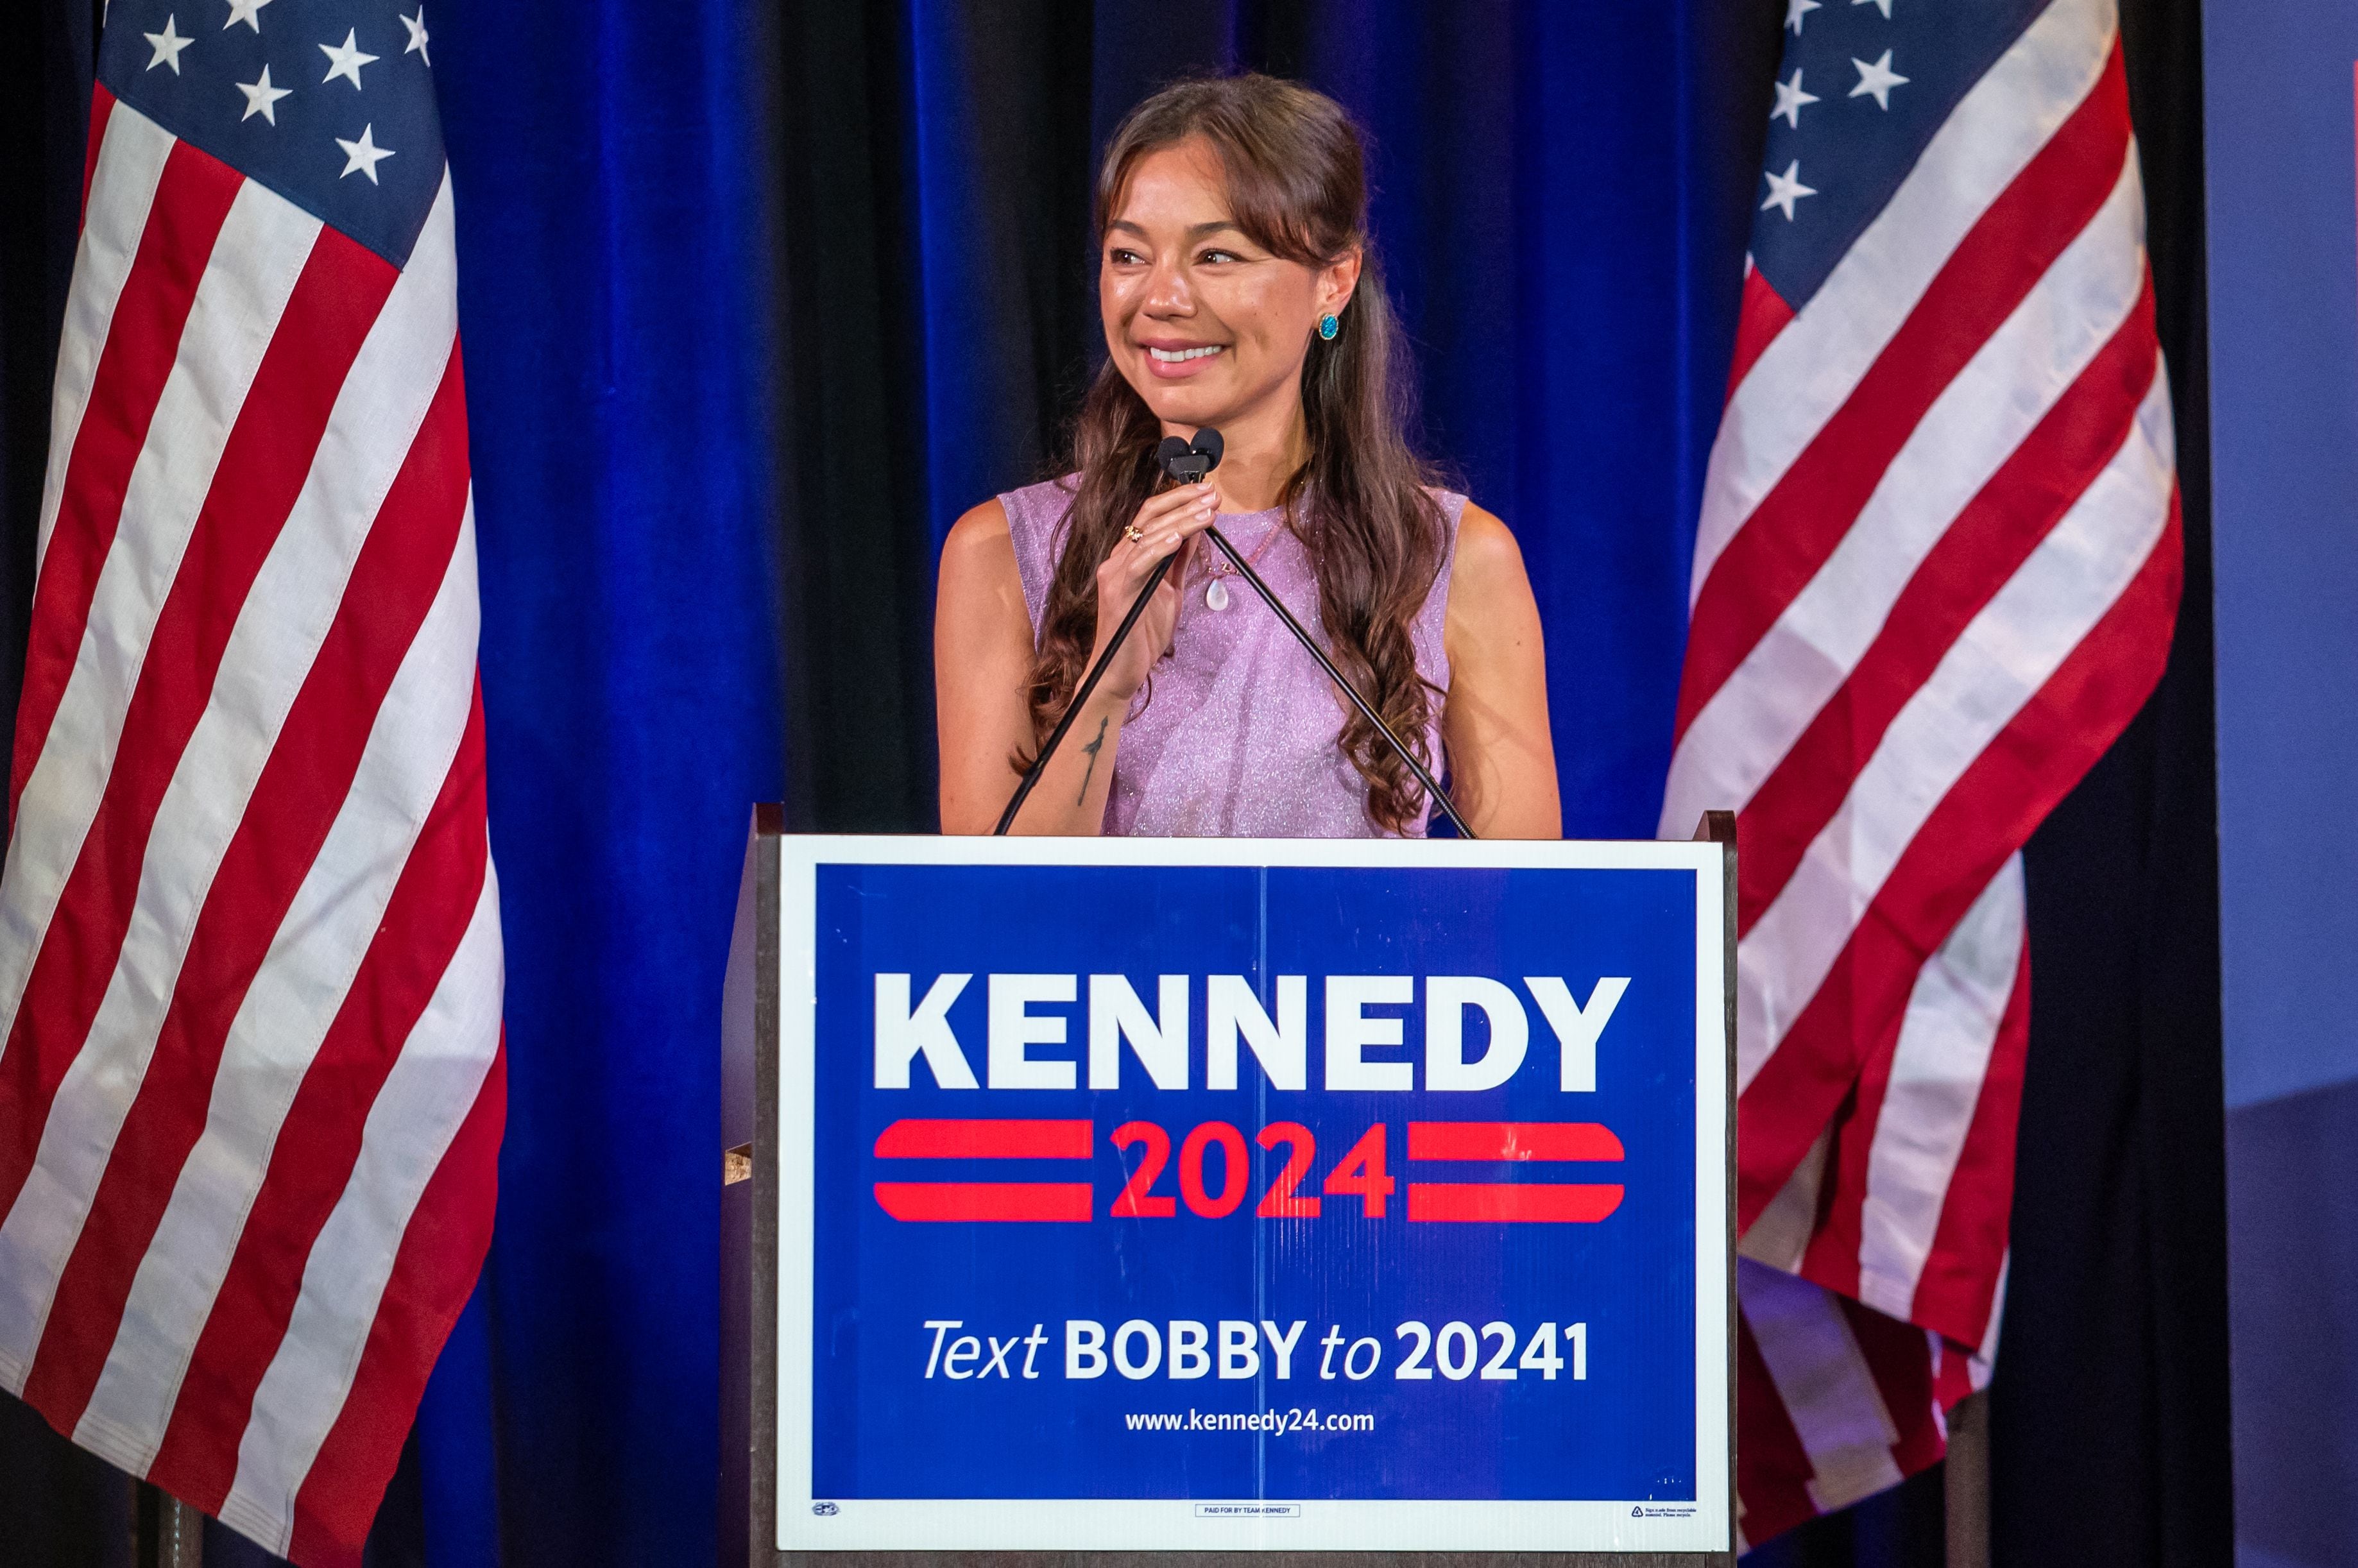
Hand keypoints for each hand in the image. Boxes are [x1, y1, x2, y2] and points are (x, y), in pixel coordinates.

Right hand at [1091, 483, 1217, 700]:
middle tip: (1213, 495)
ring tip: (1208, 513)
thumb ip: (1179, 562)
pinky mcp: (1117, 593)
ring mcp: (1115, 575)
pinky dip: (1159, 549)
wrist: (1121, 672)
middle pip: (1149, 517)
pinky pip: (1139, 564)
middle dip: (1184, 503)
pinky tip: (1178, 538)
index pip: (1151, 516)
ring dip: (1181, 522)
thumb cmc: (1143, 635)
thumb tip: (1195, 531)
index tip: (1209, 493)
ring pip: (1148, 536)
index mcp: (1130, 558)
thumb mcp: (1170, 592)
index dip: (1179, 500)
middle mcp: (1118, 560)